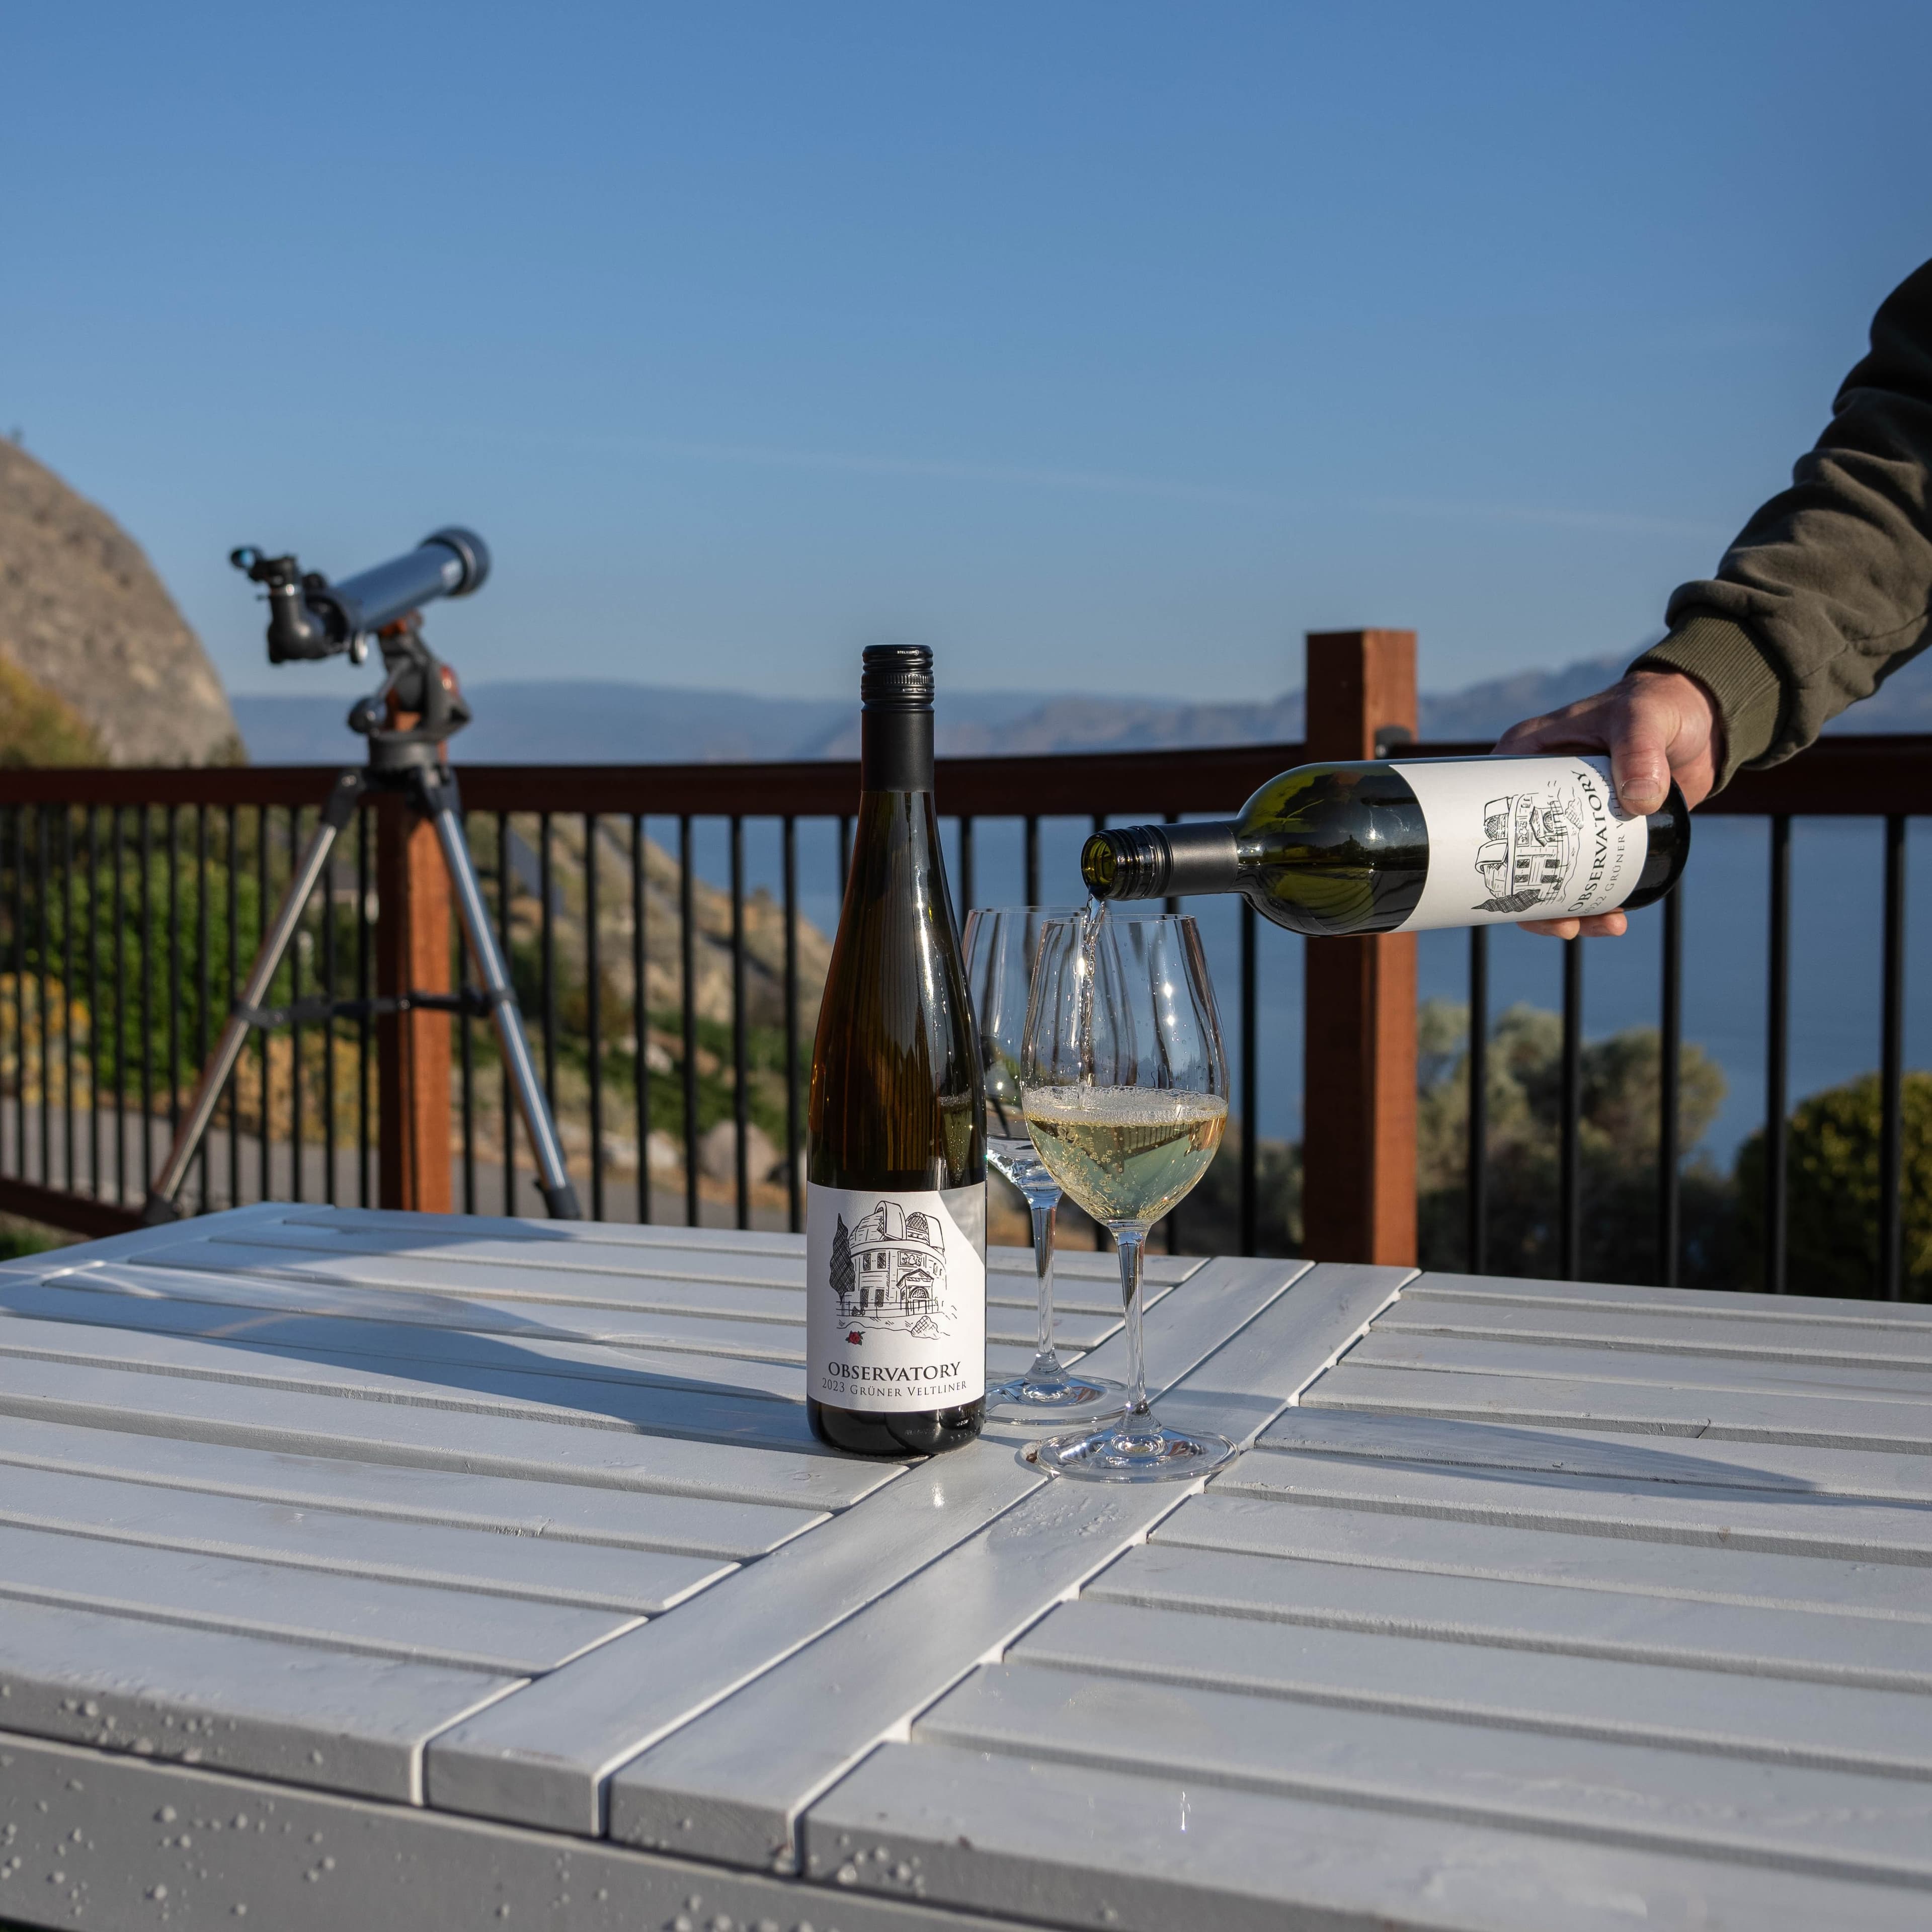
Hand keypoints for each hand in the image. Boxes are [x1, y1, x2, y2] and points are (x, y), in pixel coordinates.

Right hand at [1492, 668, 1718, 938]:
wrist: (1702, 722)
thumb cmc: (1660, 705)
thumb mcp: (1643, 719)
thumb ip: (1640, 750)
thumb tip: (1640, 802)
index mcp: (1528, 756)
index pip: (1491, 805)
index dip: (1491, 848)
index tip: (1510, 885)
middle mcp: (1540, 792)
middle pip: (1517, 854)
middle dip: (1534, 900)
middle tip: (1564, 926)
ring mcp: (1569, 819)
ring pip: (1552, 872)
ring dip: (1569, 909)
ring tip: (1603, 925)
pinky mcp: (1601, 835)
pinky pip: (1588, 874)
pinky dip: (1598, 900)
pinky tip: (1616, 917)